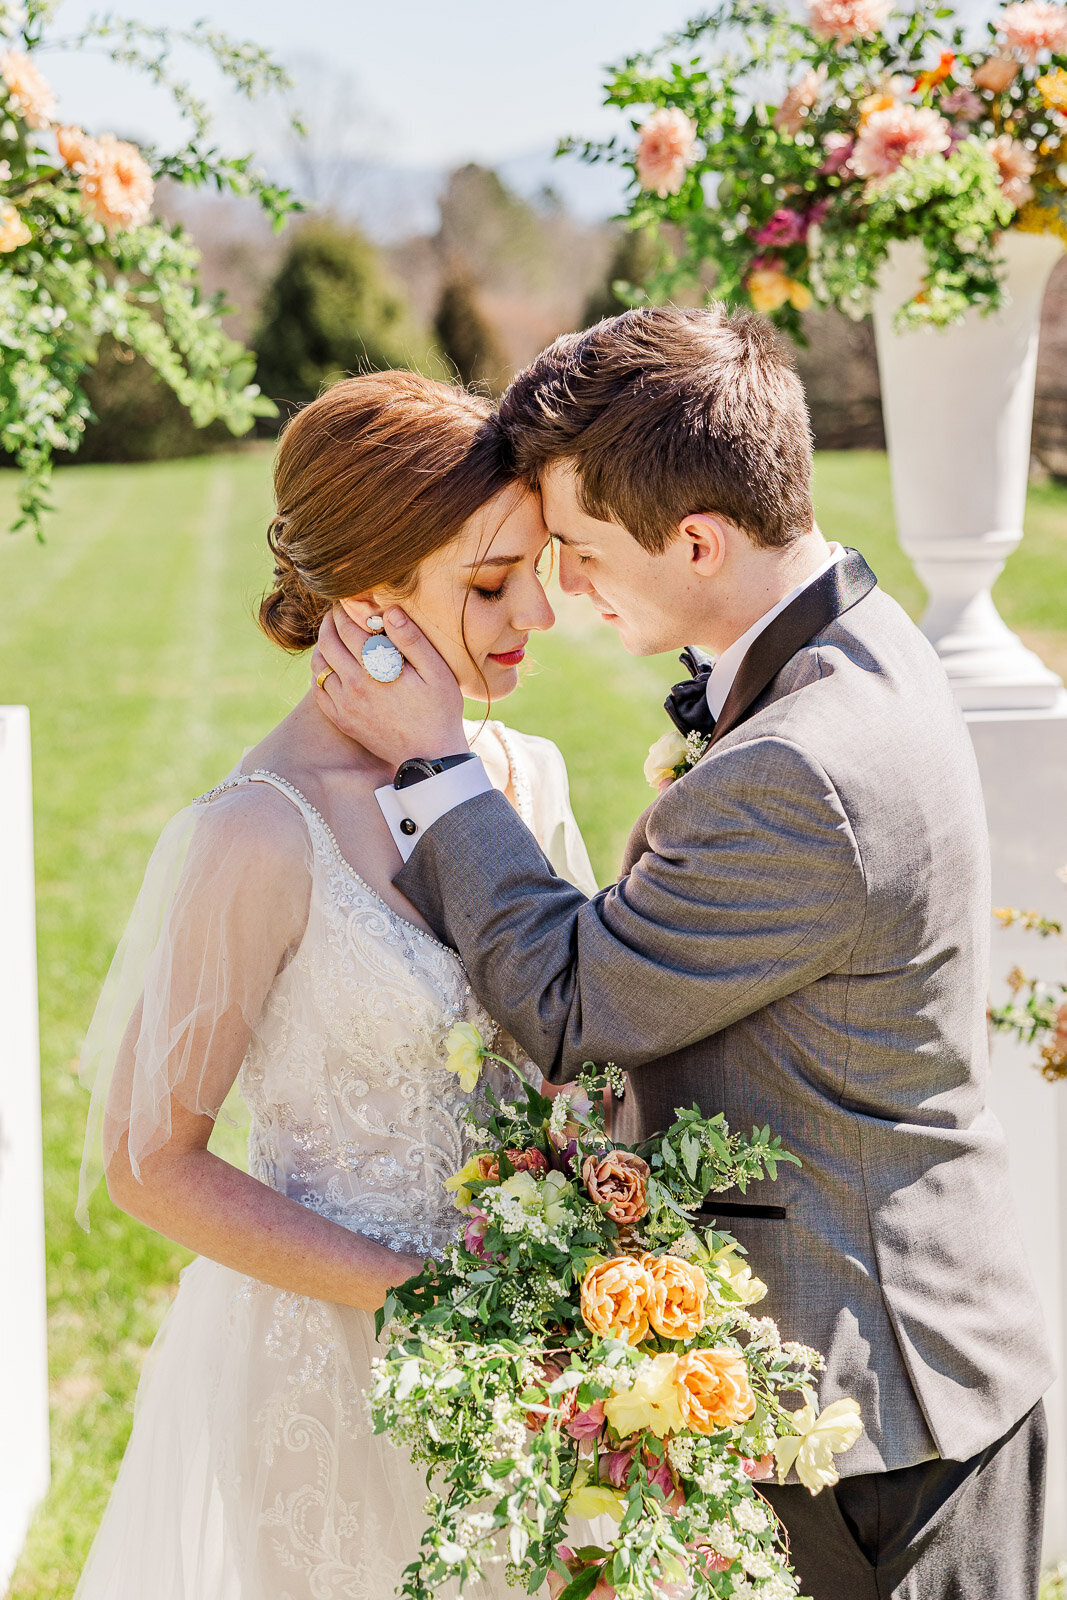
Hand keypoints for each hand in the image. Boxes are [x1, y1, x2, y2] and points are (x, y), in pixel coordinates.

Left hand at [312, 606, 467, 770]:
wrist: (431, 756)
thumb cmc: (440, 711)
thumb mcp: (436, 672)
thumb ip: (412, 640)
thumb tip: (389, 611)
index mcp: (374, 671)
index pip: (347, 628)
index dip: (344, 609)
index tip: (347, 600)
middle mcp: (352, 687)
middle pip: (327, 644)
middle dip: (329, 623)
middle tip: (337, 612)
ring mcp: (344, 706)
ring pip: (318, 667)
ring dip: (322, 647)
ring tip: (333, 636)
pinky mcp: (342, 721)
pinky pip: (318, 691)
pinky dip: (320, 674)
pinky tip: (331, 666)